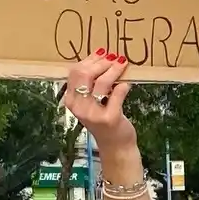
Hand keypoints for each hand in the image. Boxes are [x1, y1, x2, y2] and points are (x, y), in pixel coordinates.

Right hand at [64, 51, 137, 166]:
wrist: (115, 146)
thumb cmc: (104, 120)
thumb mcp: (91, 102)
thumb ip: (91, 83)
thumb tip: (101, 56)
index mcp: (71, 100)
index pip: (75, 72)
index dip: (89, 60)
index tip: (102, 53)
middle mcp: (79, 107)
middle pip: (85, 74)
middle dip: (102, 62)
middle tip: (115, 57)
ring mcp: (93, 114)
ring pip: (102, 82)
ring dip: (114, 69)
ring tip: (123, 63)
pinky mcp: (110, 118)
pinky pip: (118, 93)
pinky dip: (124, 85)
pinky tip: (127, 83)